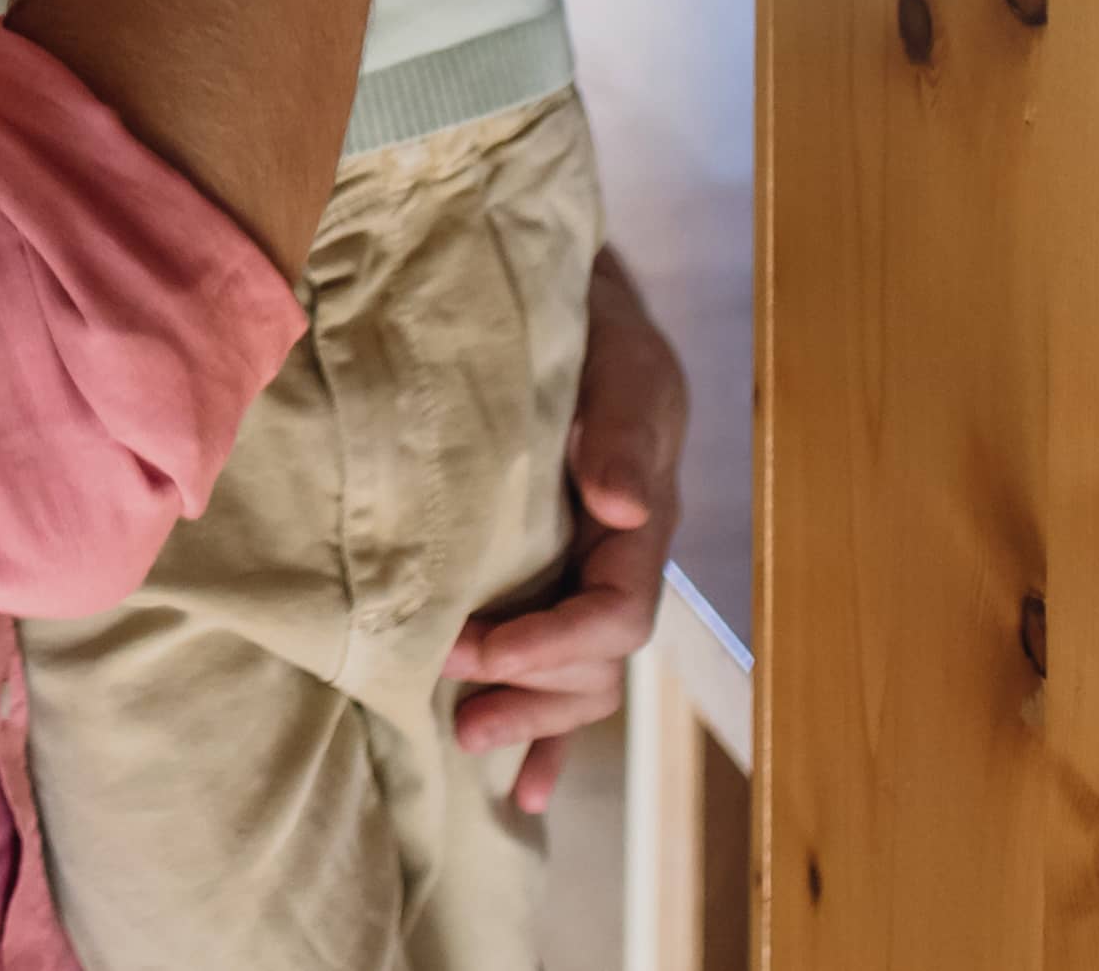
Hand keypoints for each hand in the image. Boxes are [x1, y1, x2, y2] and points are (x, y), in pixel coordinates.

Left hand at [445, 247, 687, 808]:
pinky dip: (549, 733)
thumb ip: (621, 432)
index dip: (548, 646)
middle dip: (530, 696)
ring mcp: (588, 575)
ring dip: (530, 720)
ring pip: (577, 677)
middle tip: (458, 715)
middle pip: (594, 664)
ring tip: (468, 742)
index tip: (473, 648)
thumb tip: (624, 506)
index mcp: (640, 528)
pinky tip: (526, 789)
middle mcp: (617, 562)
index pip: (614, 616)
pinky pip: (563, 670)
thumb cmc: (599, 333)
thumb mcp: (620, 368)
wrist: (578, 309)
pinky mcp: (556, 576)